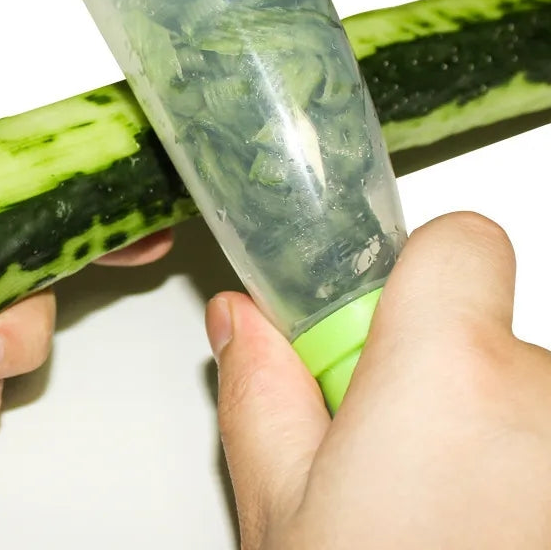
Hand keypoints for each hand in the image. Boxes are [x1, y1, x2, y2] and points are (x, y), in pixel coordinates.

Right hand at [206, 212, 550, 548]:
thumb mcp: (282, 509)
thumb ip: (262, 393)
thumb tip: (242, 321)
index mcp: (450, 375)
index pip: (463, 241)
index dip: (417, 271)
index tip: (377, 329)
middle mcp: (543, 405)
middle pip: (485, 330)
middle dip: (436, 373)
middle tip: (389, 451)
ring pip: (520, 396)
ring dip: (481, 430)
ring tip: (435, 509)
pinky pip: (544, 440)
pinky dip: (518, 469)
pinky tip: (474, 526)